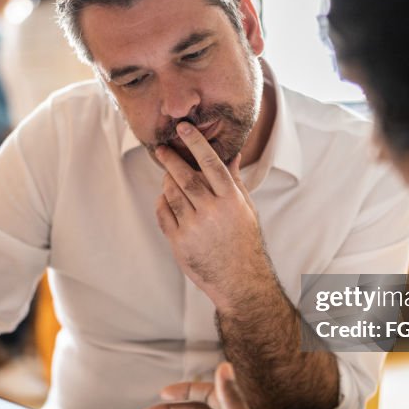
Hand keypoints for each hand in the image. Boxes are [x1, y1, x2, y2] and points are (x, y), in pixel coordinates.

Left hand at [154, 122, 273, 309]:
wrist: (239, 280)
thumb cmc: (244, 240)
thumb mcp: (246, 208)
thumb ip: (234, 180)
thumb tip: (232, 153)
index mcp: (231, 200)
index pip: (211, 163)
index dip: (196, 143)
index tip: (184, 128)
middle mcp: (212, 211)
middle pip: (185, 176)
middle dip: (171, 159)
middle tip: (162, 149)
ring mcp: (194, 227)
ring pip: (171, 194)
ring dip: (166, 181)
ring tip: (167, 176)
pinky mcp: (179, 242)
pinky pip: (163, 214)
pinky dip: (161, 202)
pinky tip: (165, 198)